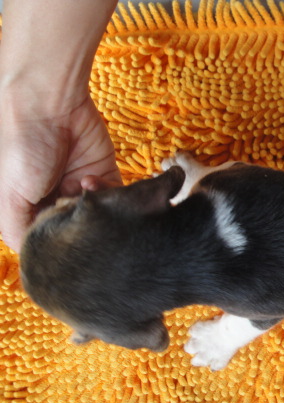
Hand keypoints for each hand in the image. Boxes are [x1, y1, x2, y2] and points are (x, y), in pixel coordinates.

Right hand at [0, 93, 120, 251]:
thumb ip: (18, 229)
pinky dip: (108, 196)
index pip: (48, 239)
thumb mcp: (10, 197)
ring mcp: (82, 189)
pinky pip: (117, 199)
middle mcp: (57, 201)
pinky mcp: (105, 175)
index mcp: (31, 208)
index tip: (60, 241)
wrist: (49, 106)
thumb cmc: (21, 148)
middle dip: (79, 227)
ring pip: (99, 217)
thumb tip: (33, 258)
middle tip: (73, 215)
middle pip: (77, 229)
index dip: (56, 244)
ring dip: (93, 210)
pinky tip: (90, 182)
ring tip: (77, 192)